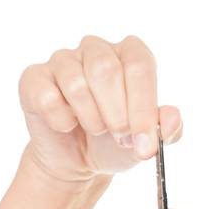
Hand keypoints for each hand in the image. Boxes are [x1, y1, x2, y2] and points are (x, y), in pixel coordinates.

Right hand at [17, 33, 182, 187]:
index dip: (142, 106)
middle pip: (105, 69)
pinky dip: (61, 121)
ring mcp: (62, 60)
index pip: (139, 64)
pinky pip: (48, 97)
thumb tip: (173, 116)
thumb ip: (166, 129)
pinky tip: (67, 125)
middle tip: (120, 137)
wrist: (78, 160)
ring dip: (91, 119)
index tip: (145, 142)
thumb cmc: (116, 142)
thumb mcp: (146, 142)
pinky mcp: (35, 78)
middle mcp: (95, 49)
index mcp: (129, 55)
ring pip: (76, 83)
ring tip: (96, 129)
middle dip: (117, 113)